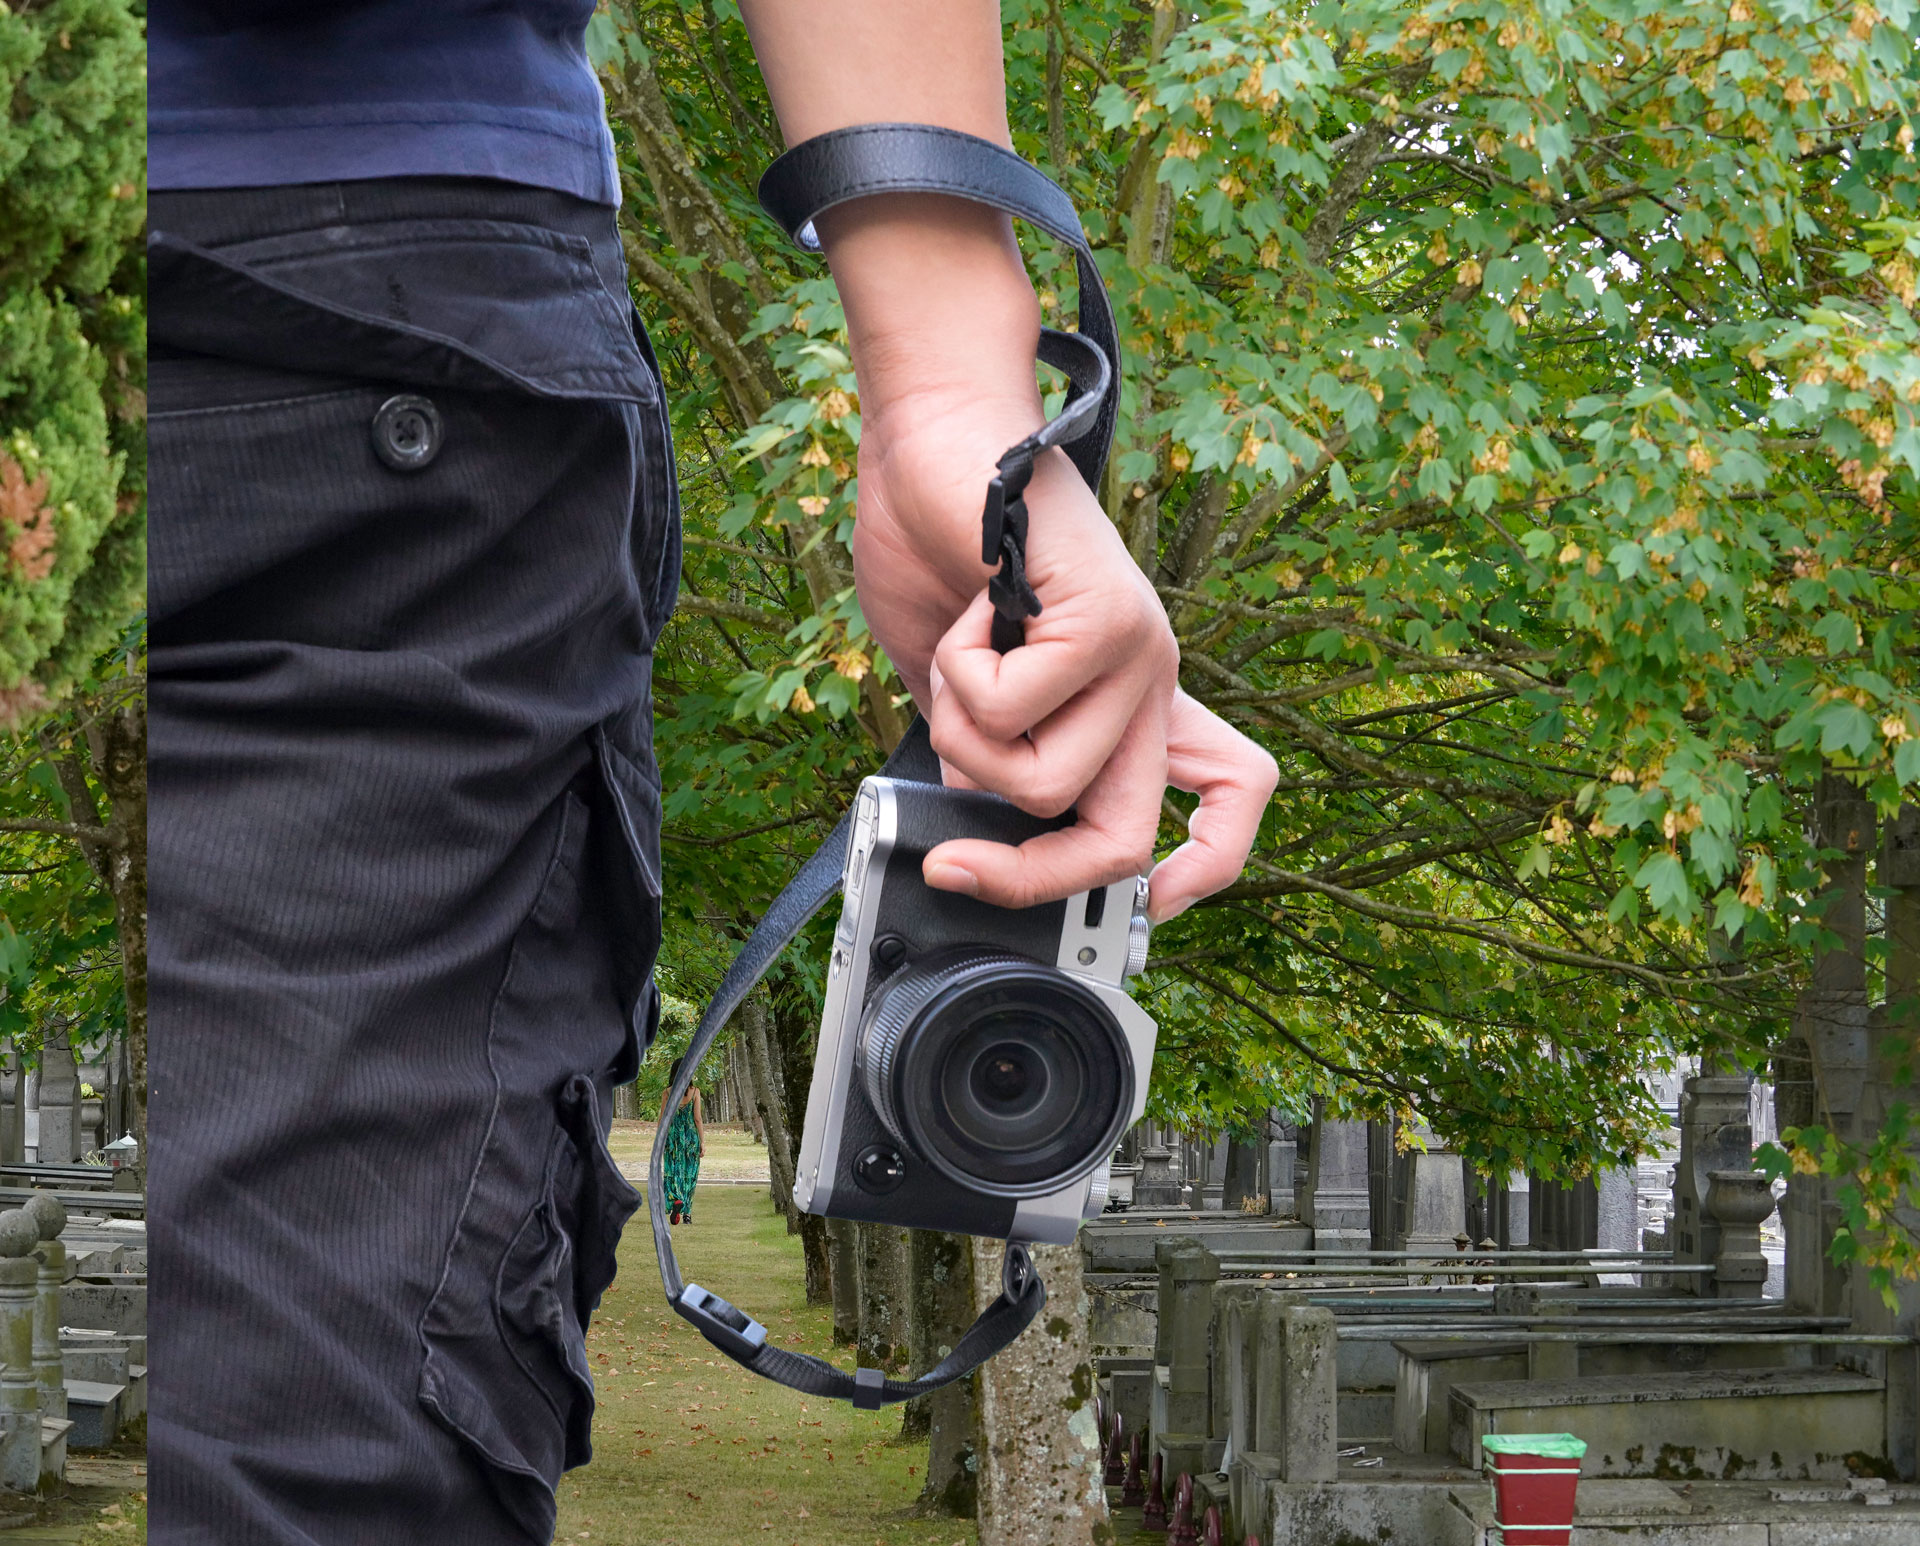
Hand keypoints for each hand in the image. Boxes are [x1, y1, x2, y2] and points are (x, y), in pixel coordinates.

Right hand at [825, 196, 1274, 921]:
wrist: (935, 436)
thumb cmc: (936, 546)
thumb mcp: (954, 689)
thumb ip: (979, 760)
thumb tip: (961, 844)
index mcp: (1125, 696)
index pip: (1233, 791)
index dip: (1210, 865)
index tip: (1156, 903)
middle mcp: (1151, 679)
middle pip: (1121, 841)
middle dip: (1025, 877)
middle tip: (950, 861)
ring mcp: (1139, 650)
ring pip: (1046, 787)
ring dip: (967, 743)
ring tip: (962, 660)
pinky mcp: (1109, 617)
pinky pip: (1014, 711)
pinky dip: (961, 677)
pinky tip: (974, 612)